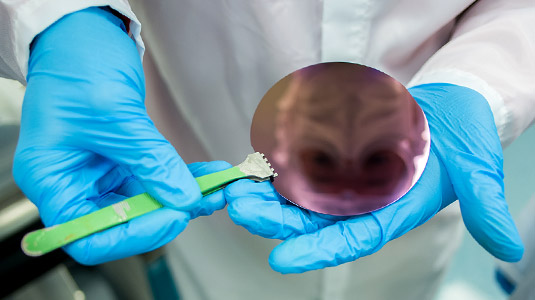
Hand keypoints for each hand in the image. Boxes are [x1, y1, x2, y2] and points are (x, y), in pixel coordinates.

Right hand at [13, 7, 228, 264]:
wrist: (81, 34)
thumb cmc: (76, 65)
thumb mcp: (114, 115)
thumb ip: (150, 160)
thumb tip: (184, 197)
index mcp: (52, 180)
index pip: (89, 236)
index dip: (133, 235)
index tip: (172, 217)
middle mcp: (73, 182)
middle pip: (120, 222)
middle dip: (165, 214)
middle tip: (200, 200)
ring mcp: (99, 171)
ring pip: (144, 201)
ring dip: (180, 196)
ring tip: (214, 188)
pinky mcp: (121, 158)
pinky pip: (153, 178)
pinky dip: (180, 178)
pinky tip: (205, 175)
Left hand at [226, 83, 523, 272]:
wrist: (452, 108)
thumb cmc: (465, 139)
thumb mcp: (480, 168)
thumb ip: (485, 205)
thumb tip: (506, 247)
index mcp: (392, 211)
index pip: (353, 238)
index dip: (319, 249)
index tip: (281, 259)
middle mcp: (362, 200)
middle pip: (314, 218)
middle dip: (276, 218)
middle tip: (242, 208)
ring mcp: (347, 177)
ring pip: (300, 194)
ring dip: (266, 193)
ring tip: (235, 189)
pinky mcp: (336, 153)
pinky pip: (301, 162)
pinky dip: (275, 164)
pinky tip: (250, 163)